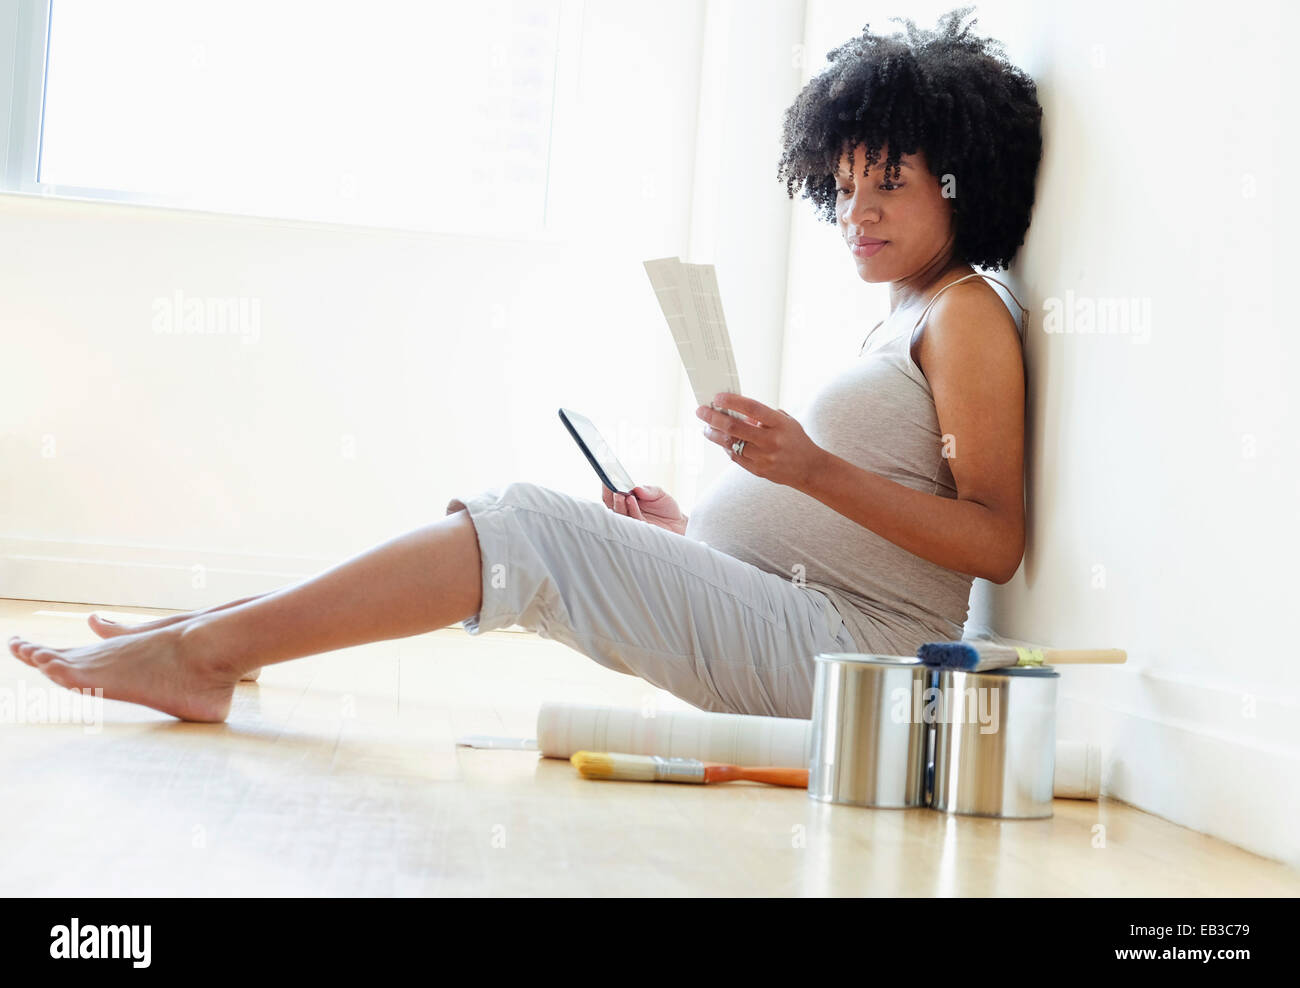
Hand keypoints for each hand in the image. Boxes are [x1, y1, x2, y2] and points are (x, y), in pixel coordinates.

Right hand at [602, 484, 687, 535]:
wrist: (678, 524)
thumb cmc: (666, 507)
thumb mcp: (659, 493)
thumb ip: (649, 490)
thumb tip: (637, 488)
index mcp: (627, 501)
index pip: (612, 495)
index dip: (607, 487)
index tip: (606, 478)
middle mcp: (626, 511)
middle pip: (611, 505)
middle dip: (610, 496)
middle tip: (612, 488)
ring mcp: (632, 521)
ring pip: (619, 515)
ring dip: (618, 504)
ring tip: (621, 495)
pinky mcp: (640, 530)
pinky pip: (633, 520)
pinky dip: (631, 509)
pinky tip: (632, 500)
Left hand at [697, 393, 825, 489]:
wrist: (809, 468)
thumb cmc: (795, 440)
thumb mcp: (785, 422)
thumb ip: (761, 416)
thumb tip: (734, 411)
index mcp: (779, 424)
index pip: (752, 408)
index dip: (732, 401)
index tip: (717, 397)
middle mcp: (771, 441)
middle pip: (735, 428)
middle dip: (714, 418)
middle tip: (701, 411)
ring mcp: (764, 457)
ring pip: (731, 444)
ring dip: (715, 434)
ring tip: (706, 427)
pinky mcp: (758, 470)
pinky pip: (735, 457)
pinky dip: (726, 447)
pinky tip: (720, 440)